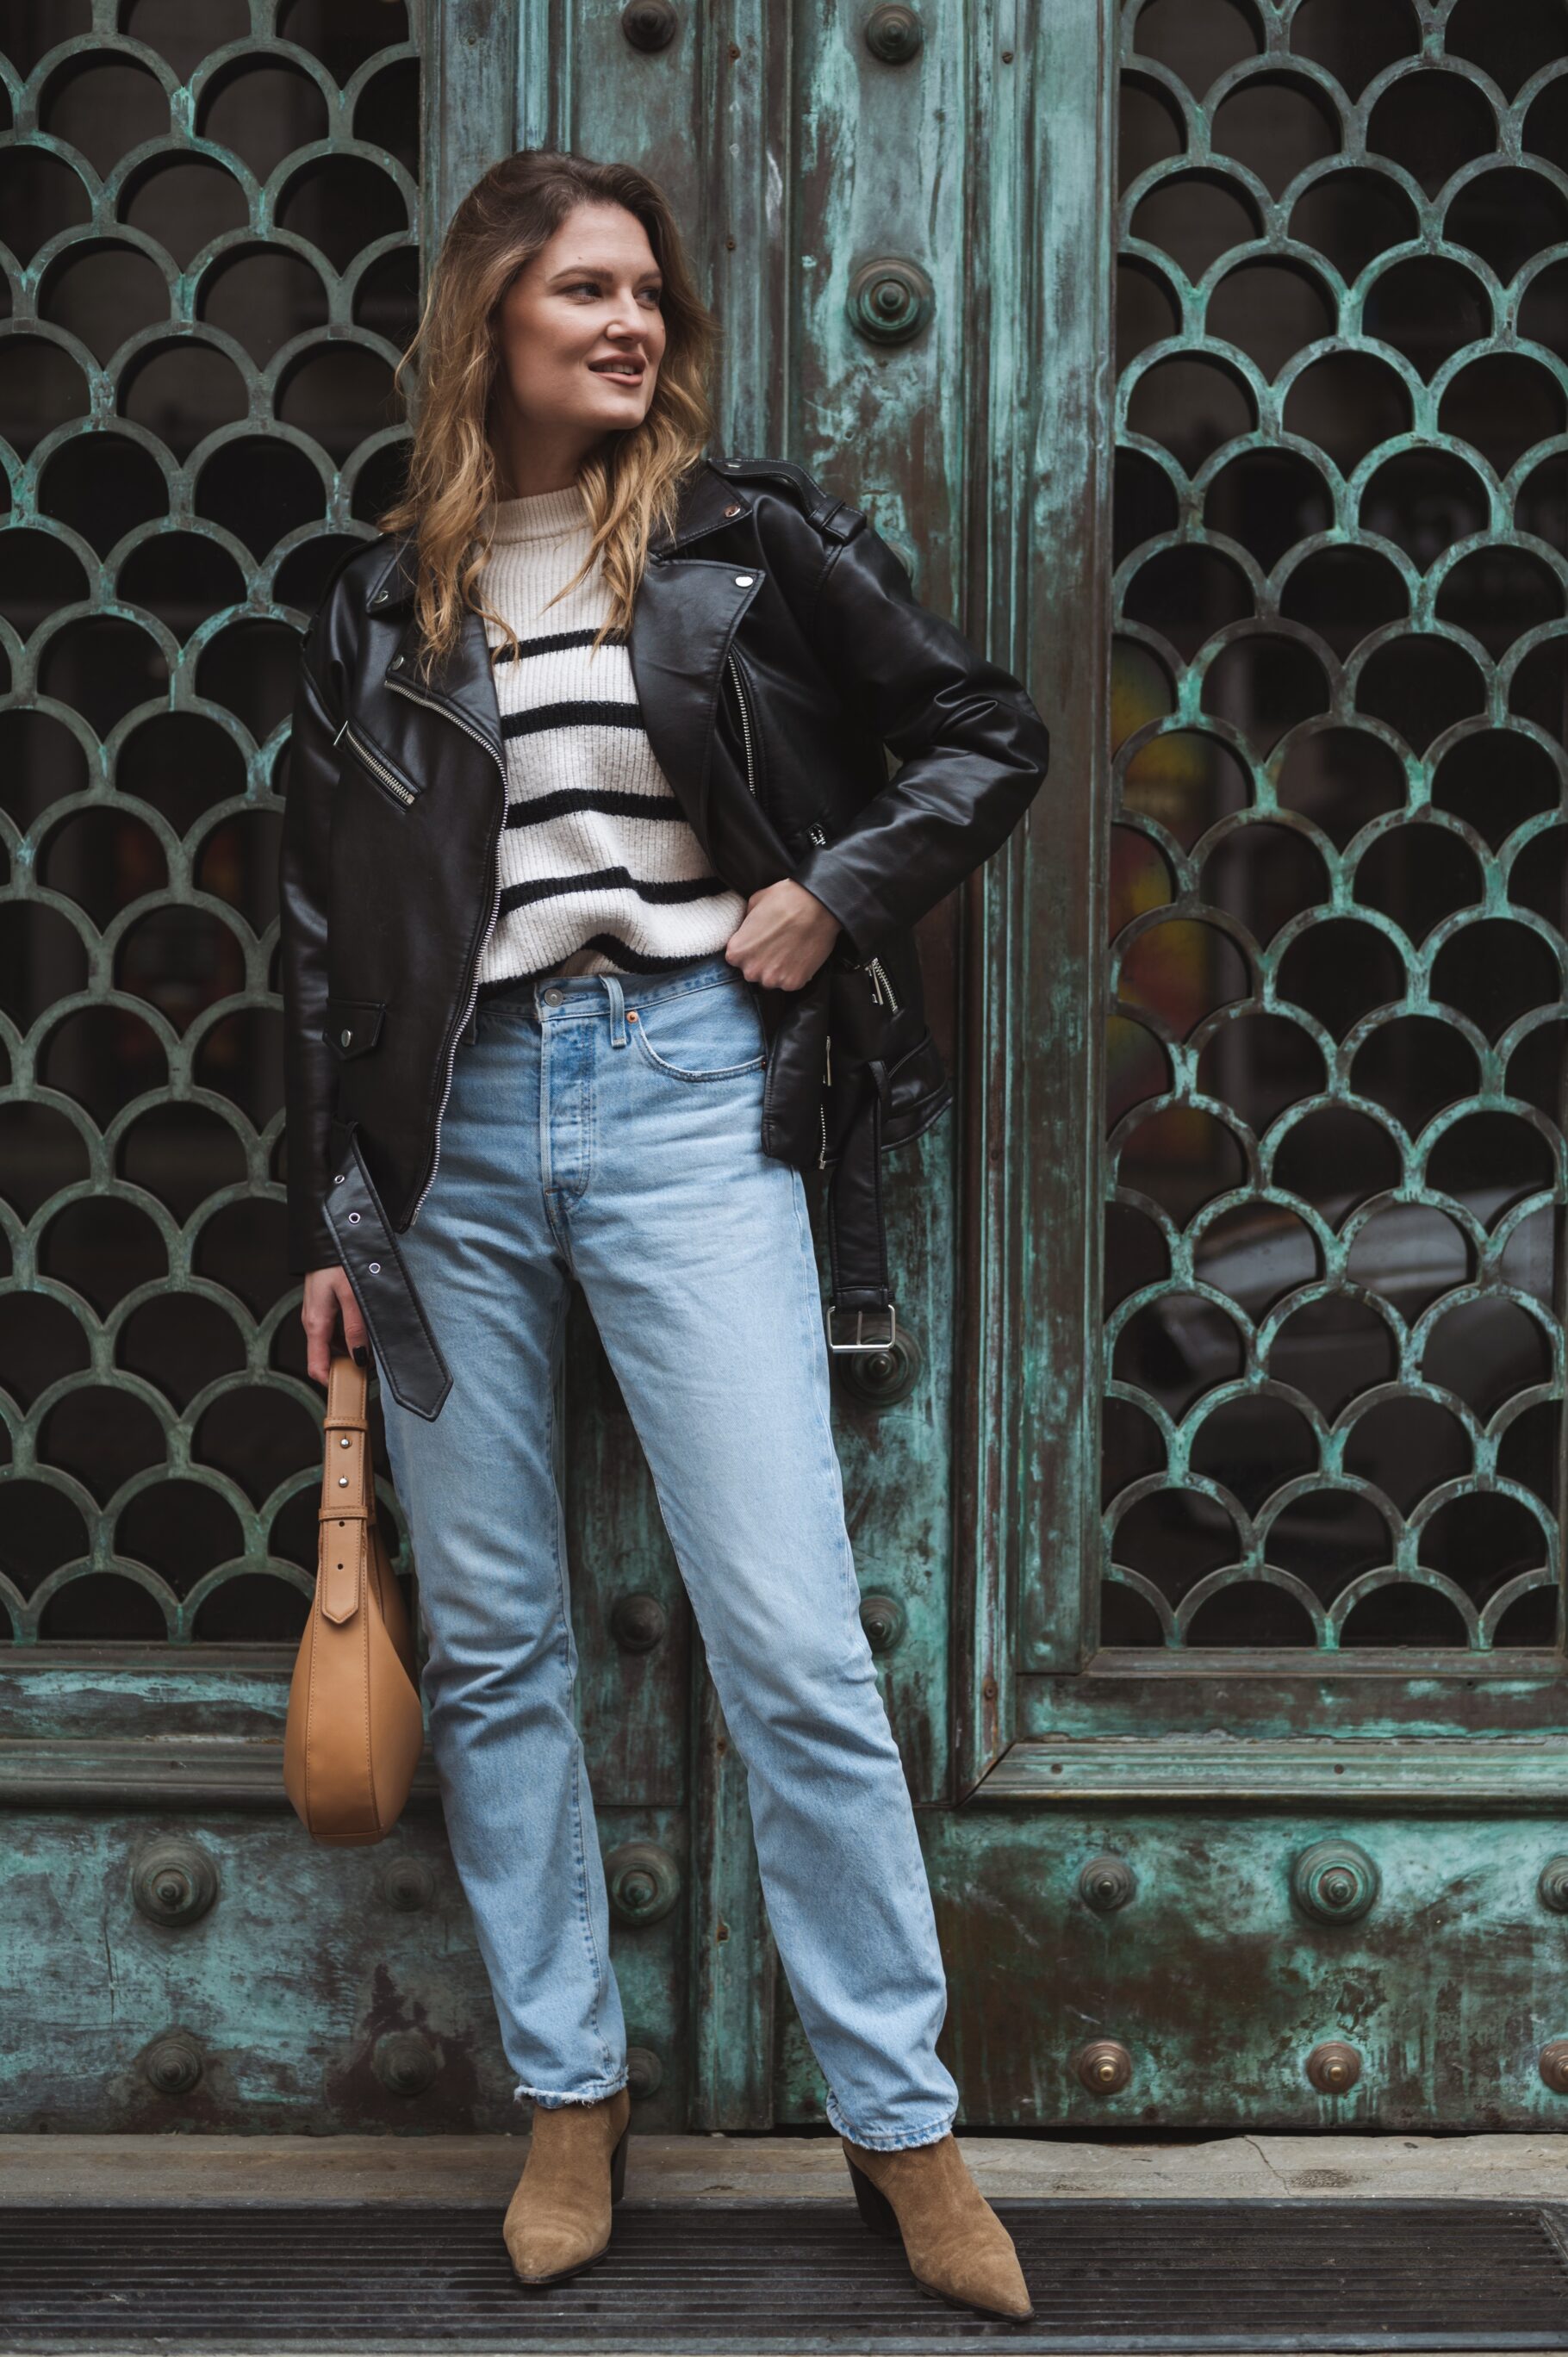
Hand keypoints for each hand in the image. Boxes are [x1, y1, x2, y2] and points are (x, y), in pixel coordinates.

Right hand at [301, 1266, 366, 1387]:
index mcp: (316, 1324)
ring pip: (332, 1343)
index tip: (353, 1387)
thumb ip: (356, 1329)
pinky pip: (334, 1328)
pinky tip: (365, 1327)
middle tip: (373, 1368)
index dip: (333, 1382)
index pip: (317, 1367)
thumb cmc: (338, 1261)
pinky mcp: (323, 1305)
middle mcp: (312, 1322)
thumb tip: (359, 1358)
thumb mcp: (352, 1296)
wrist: (327, 1235)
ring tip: (373, 1346)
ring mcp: (317, 1313)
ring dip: (349, 1348)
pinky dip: (348, 1333)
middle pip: (326, 1357)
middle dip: (347, 1365)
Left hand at [723, 877, 839, 991]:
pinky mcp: (793, 983)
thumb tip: (747, 929)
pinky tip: (800, 955)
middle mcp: (751, 970)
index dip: (749, 949)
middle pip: (753, 972)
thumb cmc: (785, 900)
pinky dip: (795, 972)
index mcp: (737, 952)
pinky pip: (790, 982)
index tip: (760, 942)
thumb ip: (745, 923)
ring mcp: (773, 979)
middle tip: (776, 945)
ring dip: (778, 969)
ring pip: (772, 980)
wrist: (817, 905)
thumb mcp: (754, 903)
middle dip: (762, 962)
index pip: (736, 958)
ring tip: (790, 949)